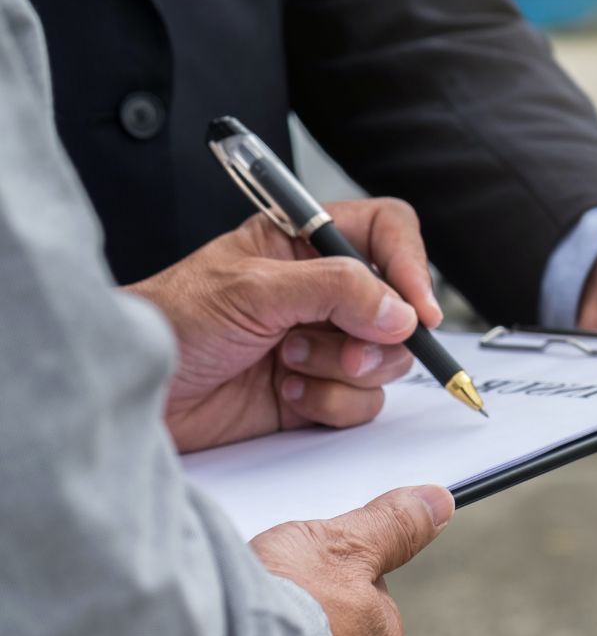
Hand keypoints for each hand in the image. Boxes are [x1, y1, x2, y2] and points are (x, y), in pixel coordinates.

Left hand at [127, 198, 441, 451]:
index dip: (411, 265)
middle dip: (375, 336)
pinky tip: (285, 392)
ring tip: (288, 364)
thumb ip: (334, 290)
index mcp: (306, 243)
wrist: (137, 395)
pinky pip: (363, 401)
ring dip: (342, 370)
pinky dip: (329, 403)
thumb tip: (399, 311)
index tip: (420, 311)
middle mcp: (324, 291)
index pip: (386, 233)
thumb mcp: (253, 290)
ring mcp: (324, 342)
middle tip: (343, 348)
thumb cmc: (173, 321)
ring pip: (386, 360)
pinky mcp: (318, 390)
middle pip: (399, 307)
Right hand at [252, 484, 454, 635]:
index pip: (371, 594)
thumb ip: (390, 526)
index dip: (337, 569)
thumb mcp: (343, 543)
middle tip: (282, 584)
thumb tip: (436, 503)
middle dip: (316, 599)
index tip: (310, 563)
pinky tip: (247, 626)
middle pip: (342, 621)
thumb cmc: (287, 600)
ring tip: (260, 605)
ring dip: (289, 622)